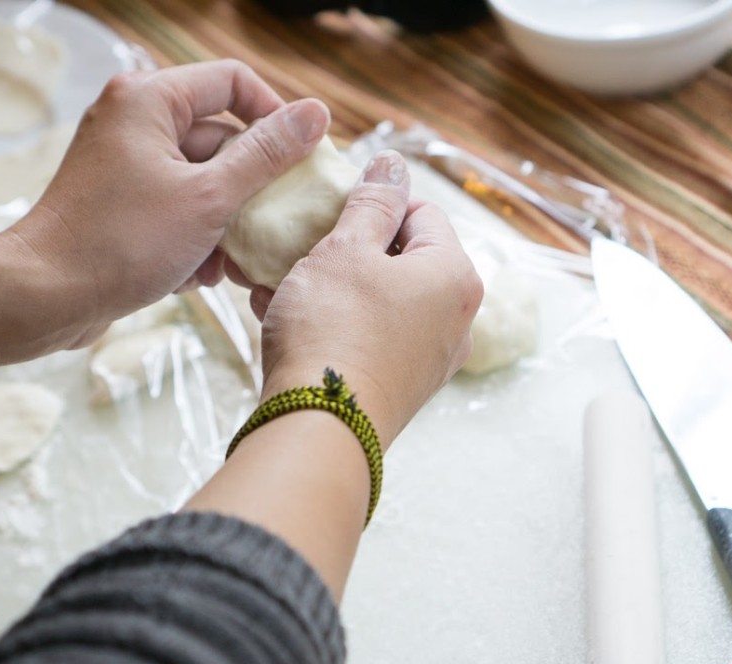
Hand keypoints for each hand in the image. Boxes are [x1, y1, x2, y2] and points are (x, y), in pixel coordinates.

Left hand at [0, 61, 329, 384]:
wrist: (45, 296)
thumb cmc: (122, 242)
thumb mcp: (210, 198)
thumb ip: (267, 155)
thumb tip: (315, 115)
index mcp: (150, 98)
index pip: (234, 82)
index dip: (275, 117)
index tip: (299, 162)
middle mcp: (133, 119)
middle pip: (220, 137)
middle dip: (246, 191)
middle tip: (266, 231)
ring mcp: (124, 160)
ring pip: (201, 180)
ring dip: (222, 224)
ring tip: (224, 266)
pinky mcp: (119, 198)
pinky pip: (174, 204)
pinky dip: (191, 237)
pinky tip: (192, 275)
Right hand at [252, 151, 482, 445]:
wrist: (317, 429)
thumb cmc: (332, 328)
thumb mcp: (345, 250)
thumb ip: (371, 202)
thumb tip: (393, 164)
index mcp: (454, 275)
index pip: (421, 212)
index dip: (373, 203)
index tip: (330, 211)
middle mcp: (455, 319)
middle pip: (399, 259)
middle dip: (344, 248)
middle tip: (300, 248)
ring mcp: (428, 359)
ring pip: (376, 299)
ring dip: (328, 285)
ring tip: (277, 284)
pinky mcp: (399, 387)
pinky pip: (367, 337)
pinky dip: (331, 322)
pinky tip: (280, 318)